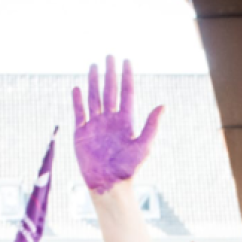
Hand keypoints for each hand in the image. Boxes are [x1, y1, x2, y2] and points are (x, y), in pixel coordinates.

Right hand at [73, 55, 162, 194]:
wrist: (108, 185)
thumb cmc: (127, 169)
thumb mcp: (143, 146)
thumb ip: (151, 125)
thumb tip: (163, 106)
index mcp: (125, 122)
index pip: (126, 93)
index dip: (126, 77)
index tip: (127, 61)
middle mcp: (110, 120)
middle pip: (110, 91)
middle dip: (109, 74)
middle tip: (109, 56)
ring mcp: (95, 126)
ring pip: (94, 98)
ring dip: (93, 82)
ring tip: (93, 66)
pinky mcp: (81, 134)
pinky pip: (79, 113)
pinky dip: (77, 101)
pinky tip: (77, 89)